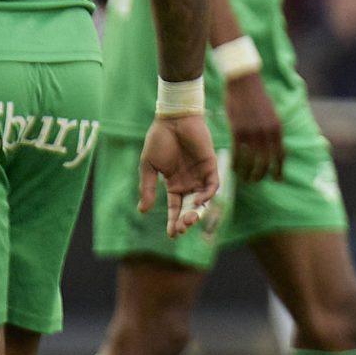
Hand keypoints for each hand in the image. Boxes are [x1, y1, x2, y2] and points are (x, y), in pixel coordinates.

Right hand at [139, 112, 221, 237]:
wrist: (172, 119)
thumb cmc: (159, 140)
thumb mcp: (149, 166)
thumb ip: (148, 188)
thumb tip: (143, 211)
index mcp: (173, 185)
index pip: (175, 208)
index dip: (174, 222)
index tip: (172, 235)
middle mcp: (188, 183)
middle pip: (189, 208)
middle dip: (186, 221)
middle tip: (181, 229)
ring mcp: (200, 175)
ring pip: (202, 200)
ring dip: (197, 212)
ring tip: (188, 220)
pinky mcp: (210, 165)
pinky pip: (212, 185)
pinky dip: (207, 194)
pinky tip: (197, 201)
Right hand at [224, 73, 285, 182]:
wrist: (244, 82)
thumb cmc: (257, 98)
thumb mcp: (271, 115)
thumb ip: (273, 130)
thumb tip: (274, 146)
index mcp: (277, 129)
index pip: (280, 155)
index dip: (279, 169)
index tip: (278, 179)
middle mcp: (266, 133)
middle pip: (266, 162)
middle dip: (261, 174)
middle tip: (256, 181)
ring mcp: (251, 132)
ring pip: (251, 160)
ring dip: (248, 172)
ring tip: (245, 179)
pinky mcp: (237, 130)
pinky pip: (237, 153)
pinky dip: (235, 163)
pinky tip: (234, 168)